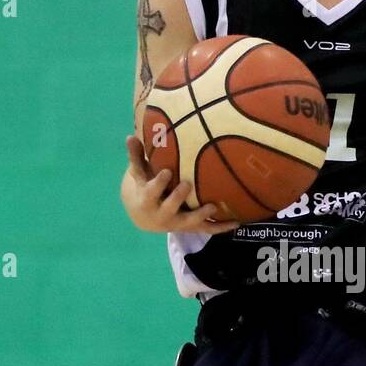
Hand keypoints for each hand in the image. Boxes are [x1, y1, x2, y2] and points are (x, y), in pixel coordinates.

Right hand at [123, 135, 240, 233]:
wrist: (143, 216)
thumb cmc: (143, 188)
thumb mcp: (138, 174)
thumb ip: (136, 156)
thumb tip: (130, 136)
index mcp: (148, 200)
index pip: (151, 192)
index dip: (158, 183)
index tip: (166, 171)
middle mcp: (162, 214)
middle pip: (169, 208)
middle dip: (177, 197)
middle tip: (187, 184)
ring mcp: (177, 223)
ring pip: (189, 222)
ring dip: (201, 215)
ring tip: (213, 207)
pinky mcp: (189, 227)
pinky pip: (206, 229)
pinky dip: (220, 227)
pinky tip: (236, 223)